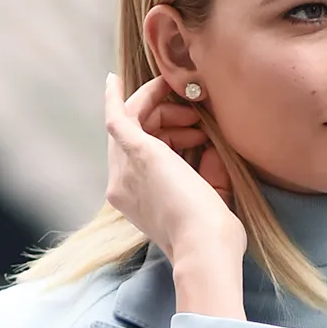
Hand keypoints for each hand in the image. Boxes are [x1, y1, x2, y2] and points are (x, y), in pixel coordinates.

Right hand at [103, 72, 243, 264]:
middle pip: (136, 135)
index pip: (144, 153)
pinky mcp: (137, 153)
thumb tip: (208, 143)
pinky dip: (115, 97)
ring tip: (193, 112)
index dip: (169, 136)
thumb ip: (207, 170)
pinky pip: (117, 118)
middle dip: (165, 118)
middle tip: (195, 116)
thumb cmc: (212, 233)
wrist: (206, 247)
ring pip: (133, 122)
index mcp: (136, 199)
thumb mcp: (210, 198)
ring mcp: (125, 169)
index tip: (194, 129)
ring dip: (163, 108)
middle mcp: (121, 184)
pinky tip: (114, 80)